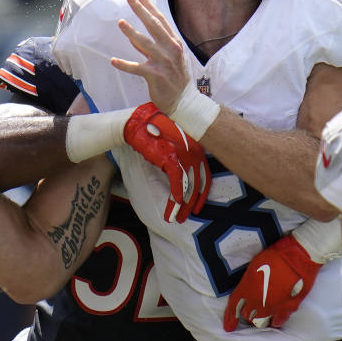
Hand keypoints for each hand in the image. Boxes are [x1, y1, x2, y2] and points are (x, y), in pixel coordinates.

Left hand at [111, 0, 191, 112]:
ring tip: (121, 23)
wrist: (185, 101)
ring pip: (145, 43)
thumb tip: (134, 37)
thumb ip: (155, 46)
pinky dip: (124, 65)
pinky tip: (113, 61)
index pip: (160, 21)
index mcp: (174, 44)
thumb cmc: (176, 79)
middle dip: (141, 11)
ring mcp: (163, 63)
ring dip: (131, 33)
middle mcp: (170, 50)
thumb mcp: (171, 58)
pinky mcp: (155, 76)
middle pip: (153, 26)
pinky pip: (137, 68)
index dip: (149, 7)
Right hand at [124, 103, 209, 222]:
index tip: (197, 206)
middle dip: (191, 203)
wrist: (136, 122)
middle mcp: (194, 149)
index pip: (205, 174)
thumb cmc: (153, 131)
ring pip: (188, 186)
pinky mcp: (172, 158)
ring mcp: (184, 154)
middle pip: (198, 183)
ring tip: (177, 218)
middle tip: (186, 216)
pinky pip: (178, 182)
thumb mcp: (174, 143)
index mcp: (197, 145)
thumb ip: (182, 157)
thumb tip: (183, 177)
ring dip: (182, 205)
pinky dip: (176, 195)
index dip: (202, 193)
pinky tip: (173, 205)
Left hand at [223, 235, 321, 331]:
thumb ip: (248, 281)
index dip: (230, 318)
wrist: (300, 256)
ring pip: (261, 321)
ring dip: (260, 318)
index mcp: (248, 288)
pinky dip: (275, 320)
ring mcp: (273, 306)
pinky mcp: (288, 308)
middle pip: (248, 315)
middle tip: (251, 309)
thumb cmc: (277, 255)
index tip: (228, 327)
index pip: (234, 307)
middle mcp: (258, 300)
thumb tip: (246, 289)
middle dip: (247, 313)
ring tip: (262, 313)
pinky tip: (275, 319)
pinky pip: (278, 321)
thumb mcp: (255, 264)